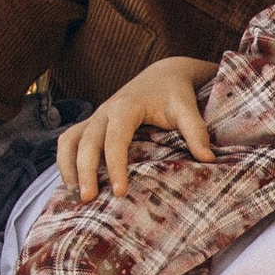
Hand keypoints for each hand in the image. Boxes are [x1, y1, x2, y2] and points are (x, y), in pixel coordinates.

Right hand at [56, 56, 217, 200]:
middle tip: (88, 200)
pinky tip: (72, 185)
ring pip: (69, 141)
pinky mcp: (92, 124)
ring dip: (68, 167)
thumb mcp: (187, 108)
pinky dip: (66, 161)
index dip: (115, 165)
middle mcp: (105, 111)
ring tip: (75, 195)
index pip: (115, 139)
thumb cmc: (176, 93)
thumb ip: (196, 131)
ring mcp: (95, 117)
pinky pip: (69, 141)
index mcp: (126, 107)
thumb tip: (208, 159)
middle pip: (86, 142)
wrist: (164, 74)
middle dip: (84, 171)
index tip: (119, 192)